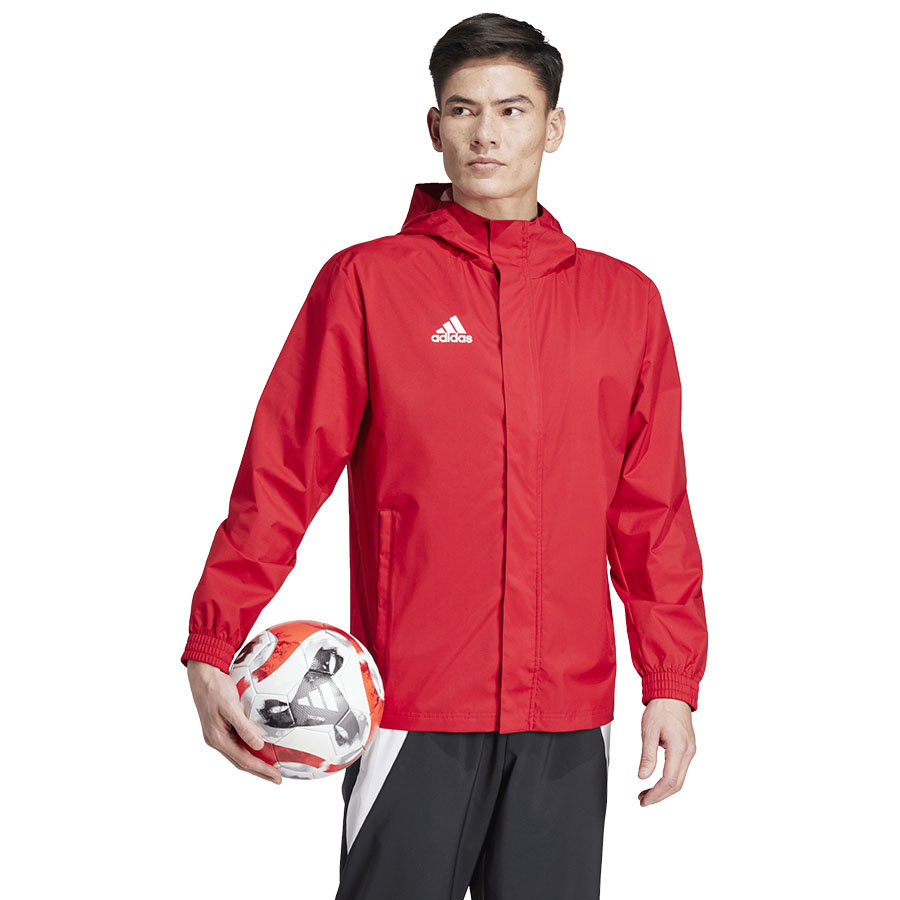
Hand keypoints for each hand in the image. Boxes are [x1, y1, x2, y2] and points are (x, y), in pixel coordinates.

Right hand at [186, 659, 281, 783]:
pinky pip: (237, 743)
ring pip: (239, 754)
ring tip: (270, 768)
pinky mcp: (221, 727)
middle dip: (259, 771)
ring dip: (255, 762)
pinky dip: (249, 749)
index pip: (243, 760)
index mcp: (217, 738)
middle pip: (241, 761)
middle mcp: (216, 740)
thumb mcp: (231, 707)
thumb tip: (258, 745)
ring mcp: (217, 735)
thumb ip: (244, 727)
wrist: (203, 675)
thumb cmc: (216, 688)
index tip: (277, 777)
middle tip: (277, 778)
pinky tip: (259, 747)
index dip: (261, 770)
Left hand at [636, 698, 694, 805]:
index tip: (645, 800)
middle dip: (660, 795)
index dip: (656, 794)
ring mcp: (690, 750)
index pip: (669, 781)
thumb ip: (647, 755)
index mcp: (679, 748)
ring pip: (679, 779)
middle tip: (644, 800)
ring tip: (647, 792)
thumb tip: (643, 776)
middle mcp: (688, 752)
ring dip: (664, 789)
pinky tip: (657, 780)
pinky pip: (680, 770)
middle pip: (677, 784)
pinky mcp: (688, 748)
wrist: (672, 694)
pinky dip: (669, 779)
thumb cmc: (661, 708)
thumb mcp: (648, 731)